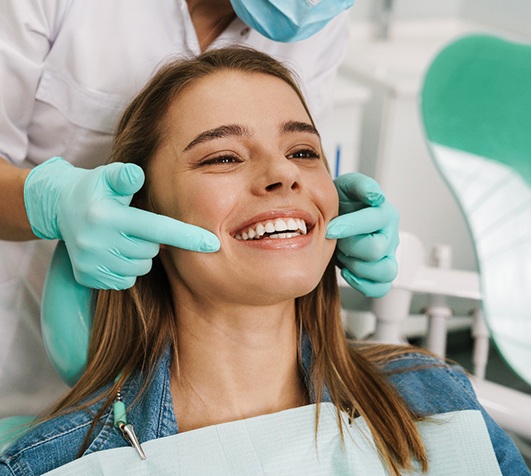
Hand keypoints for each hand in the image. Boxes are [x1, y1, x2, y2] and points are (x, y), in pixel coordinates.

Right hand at [24, 157, 219, 289]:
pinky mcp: (87, 277)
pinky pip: (125, 281)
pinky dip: (126, 269)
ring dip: (139, 255)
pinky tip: (114, 252)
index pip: (156, 229)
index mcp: (106, 217)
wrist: (59, 208)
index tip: (213, 244)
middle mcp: (96, 243)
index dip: (187, 236)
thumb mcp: (107, 176)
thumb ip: (125, 176)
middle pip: (150, 251)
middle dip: (150, 240)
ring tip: (123, 237)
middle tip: (134, 225)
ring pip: (140, 268)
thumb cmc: (95, 189)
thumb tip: (137, 174)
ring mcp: (91, 263)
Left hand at [326, 173, 398, 297]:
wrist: (336, 217)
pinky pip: (381, 287)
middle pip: (376, 250)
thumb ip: (361, 186)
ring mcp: (387, 256)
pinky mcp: (380, 272)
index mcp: (385, 214)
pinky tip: (348, 272)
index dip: (349, 226)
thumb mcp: (347, 186)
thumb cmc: (342, 203)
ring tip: (344, 256)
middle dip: (350, 246)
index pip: (374, 221)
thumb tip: (375, 196)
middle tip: (337, 241)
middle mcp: (390, 235)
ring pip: (385, 272)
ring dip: (358, 267)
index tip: (330, 228)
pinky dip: (364, 284)